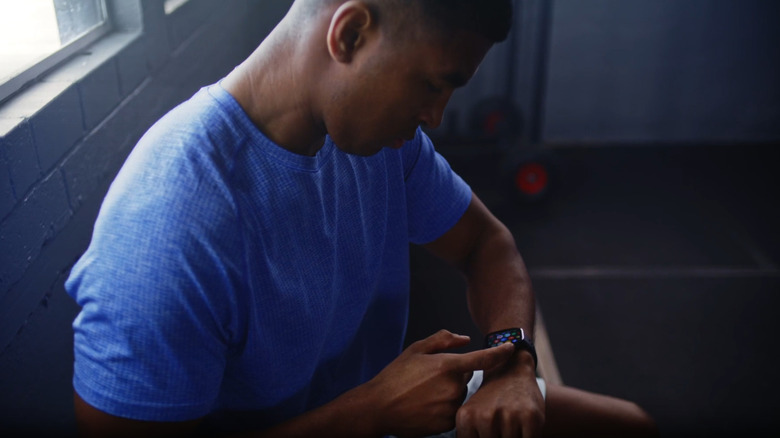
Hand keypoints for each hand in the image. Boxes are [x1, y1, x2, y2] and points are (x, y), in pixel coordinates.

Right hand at [364, 330, 514, 437]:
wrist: (378, 408)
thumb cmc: (395, 376)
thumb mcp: (415, 350)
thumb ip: (443, 340)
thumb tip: (466, 339)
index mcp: (447, 366)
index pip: (483, 358)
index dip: (500, 352)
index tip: (511, 347)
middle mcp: (453, 388)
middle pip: (466, 378)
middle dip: (454, 375)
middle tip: (429, 378)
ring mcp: (452, 407)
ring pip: (460, 395)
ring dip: (449, 392)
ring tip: (424, 393)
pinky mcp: (447, 424)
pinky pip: (454, 411)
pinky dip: (444, 407)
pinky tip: (425, 405)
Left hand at [455, 351, 544, 437]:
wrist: (511, 370)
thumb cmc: (490, 400)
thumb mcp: (471, 415)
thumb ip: (471, 436)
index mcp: (466, 418)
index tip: (489, 433)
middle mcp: (486, 417)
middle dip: (499, 437)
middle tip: (501, 428)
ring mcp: (509, 416)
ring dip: (512, 437)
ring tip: (511, 426)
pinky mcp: (531, 417)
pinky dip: (526, 437)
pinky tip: (523, 428)